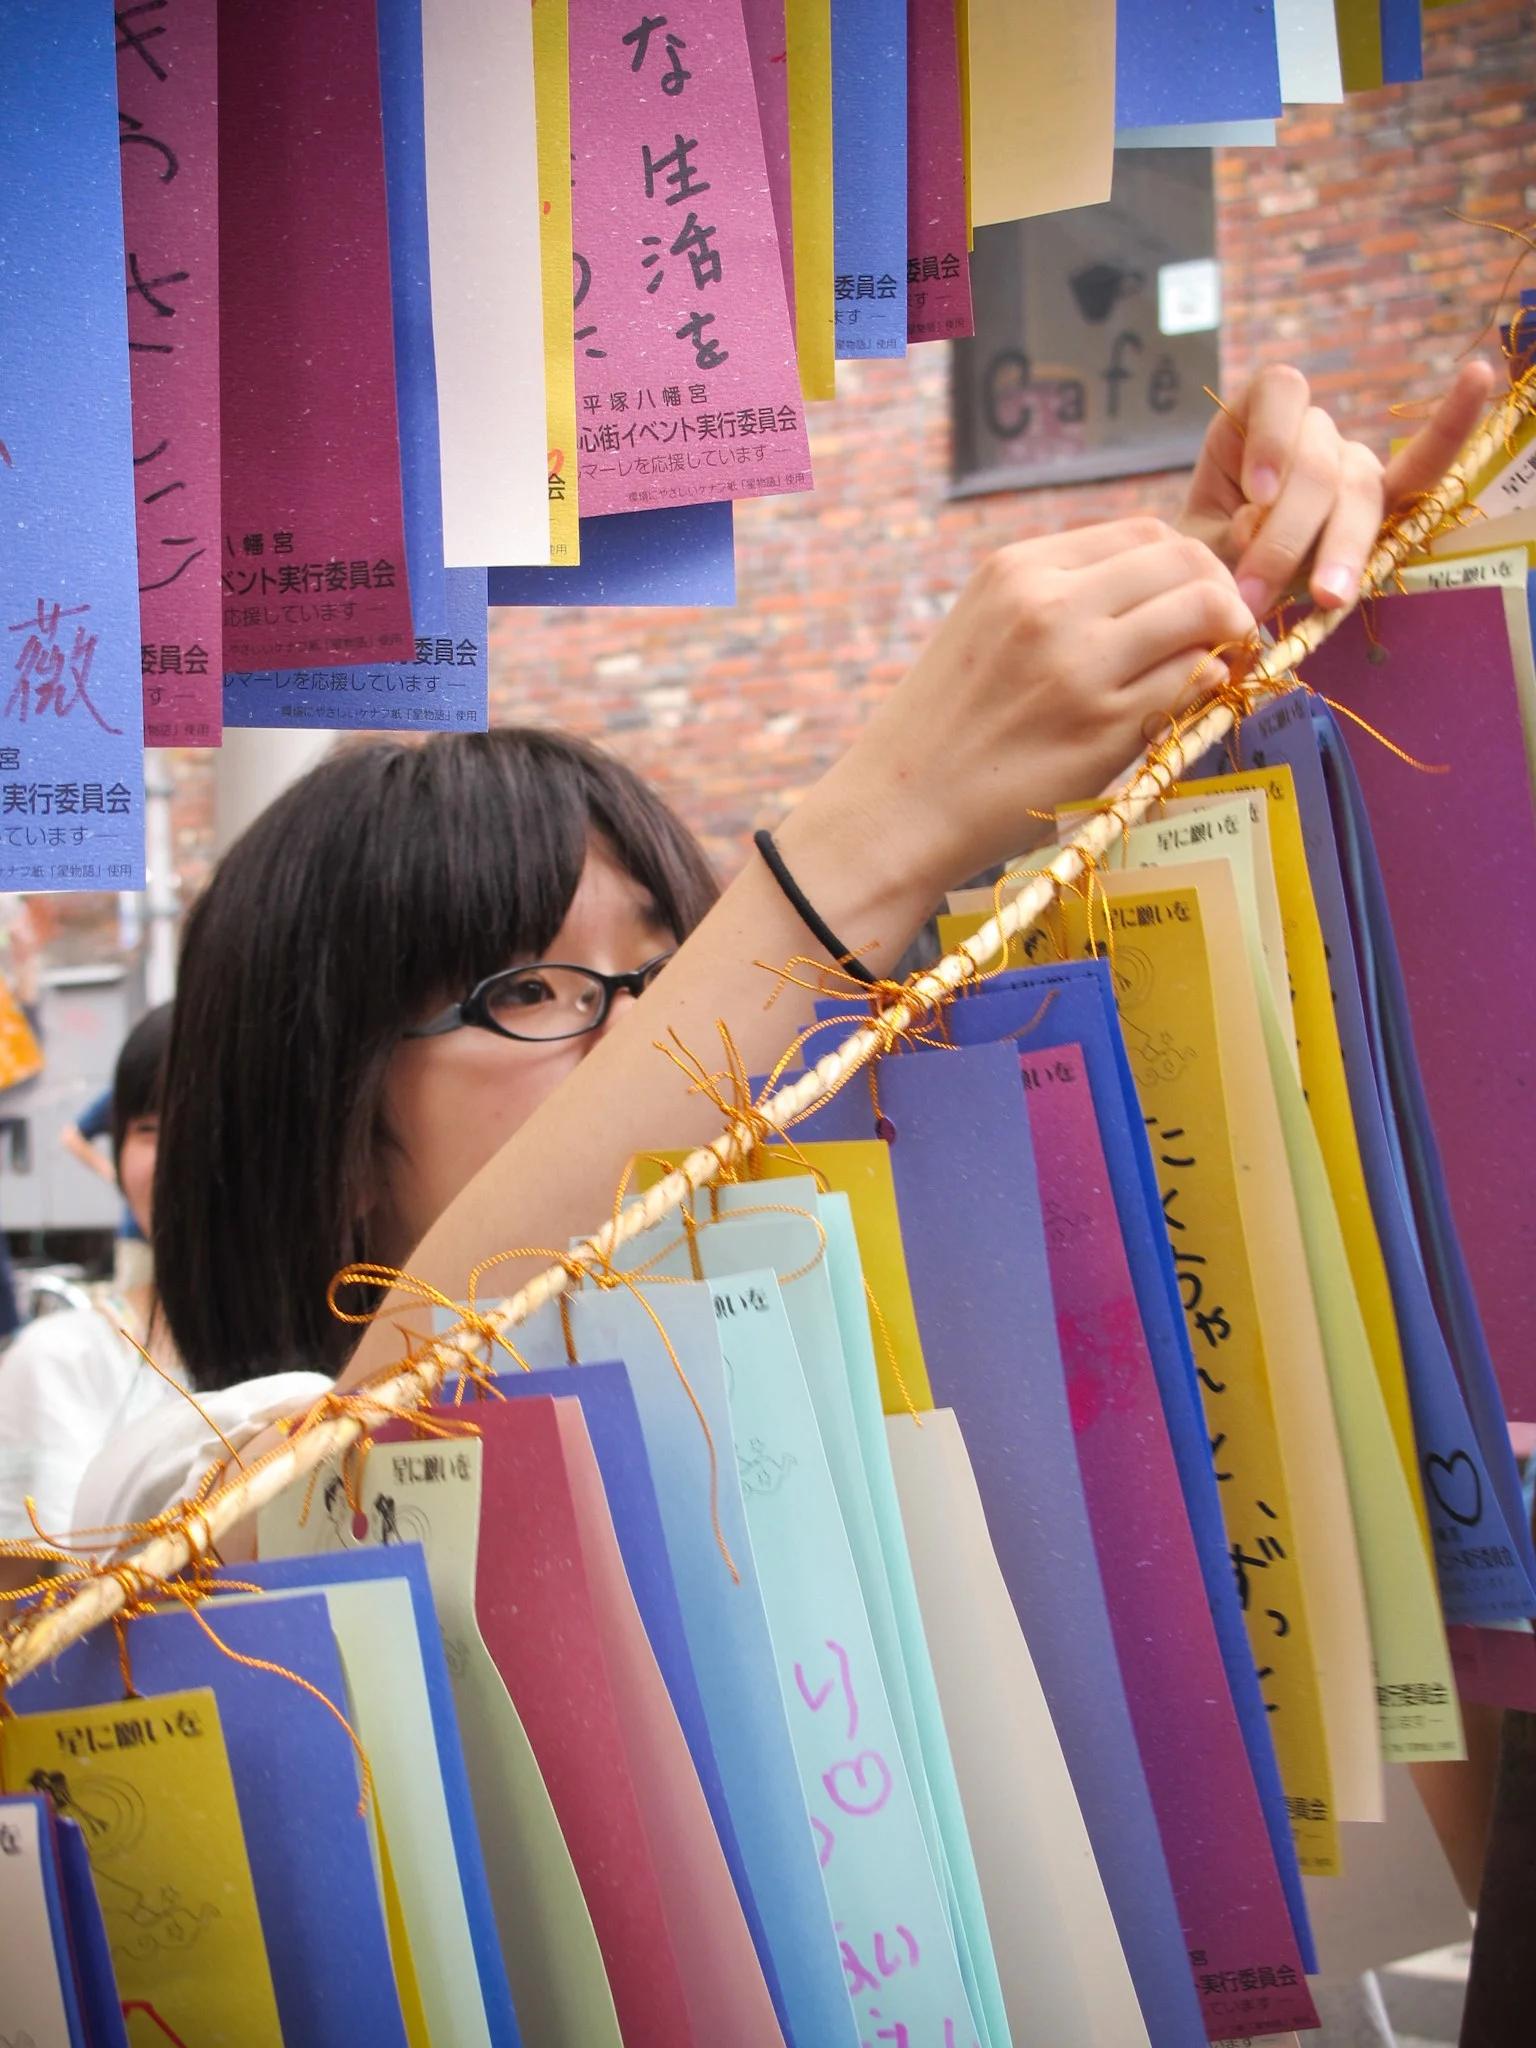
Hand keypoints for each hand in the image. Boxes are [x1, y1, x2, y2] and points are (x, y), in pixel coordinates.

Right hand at [790, 517, 1255, 901]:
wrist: (901, 807)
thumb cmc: (946, 724)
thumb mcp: (986, 625)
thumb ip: (1060, 596)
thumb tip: (1163, 588)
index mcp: (1017, 569)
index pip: (1144, 533)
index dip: (1186, 563)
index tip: (1191, 597)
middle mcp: (1051, 604)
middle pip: (1185, 561)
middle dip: (1221, 592)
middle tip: (1224, 630)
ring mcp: (1081, 665)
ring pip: (1203, 612)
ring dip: (1225, 636)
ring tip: (1213, 665)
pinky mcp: (1105, 727)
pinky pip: (1193, 683)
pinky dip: (1205, 687)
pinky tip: (1185, 705)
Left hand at [1177, 360, 1496, 615]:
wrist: (1218, 594)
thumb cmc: (1206, 560)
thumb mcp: (1201, 550)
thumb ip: (1227, 538)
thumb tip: (1262, 525)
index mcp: (1254, 418)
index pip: (1278, 392)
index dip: (1272, 438)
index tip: (1255, 497)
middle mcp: (1310, 431)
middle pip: (1318, 463)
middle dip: (1288, 535)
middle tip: (1255, 596)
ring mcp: (1351, 464)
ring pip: (1359, 491)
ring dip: (1340, 549)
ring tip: (1325, 600)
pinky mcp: (1383, 502)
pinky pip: (1424, 466)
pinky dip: (1450, 428)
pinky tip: (1479, 376)